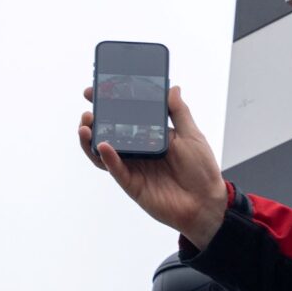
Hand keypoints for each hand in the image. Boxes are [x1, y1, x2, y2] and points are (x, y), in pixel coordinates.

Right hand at [79, 85, 227, 247]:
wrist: (206, 202)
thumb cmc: (202, 171)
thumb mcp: (192, 136)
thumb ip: (179, 112)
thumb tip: (171, 88)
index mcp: (151, 136)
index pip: (126, 117)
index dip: (109, 105)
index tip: (96, 92)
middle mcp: (139, 150)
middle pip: (109, 134)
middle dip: (93, 121)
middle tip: (88, 113)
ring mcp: (134, 167)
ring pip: (104, 153)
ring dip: (91, 140)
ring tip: (85, 127)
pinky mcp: (132, 184)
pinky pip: (116, 170)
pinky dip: (108, 158)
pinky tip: (103, 146)